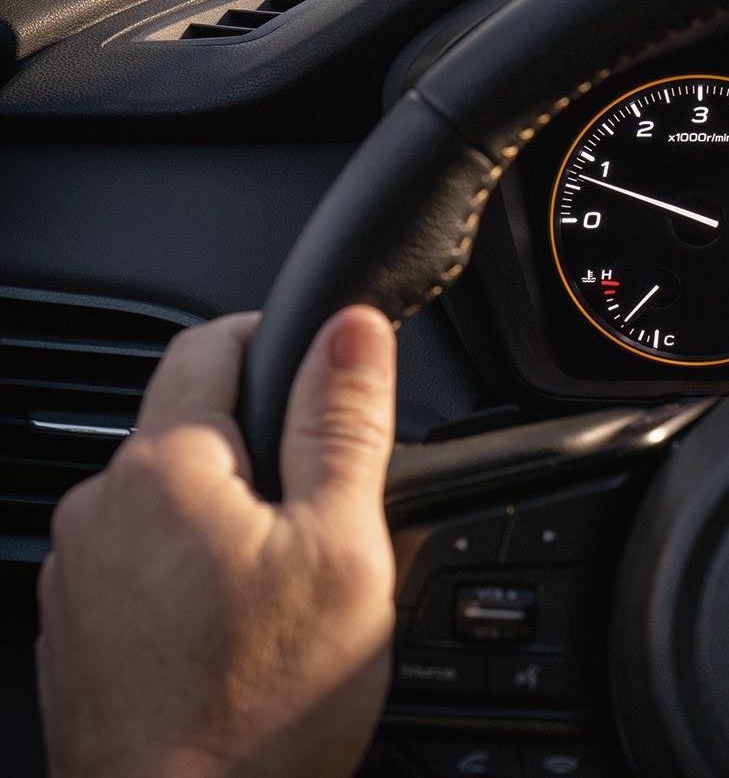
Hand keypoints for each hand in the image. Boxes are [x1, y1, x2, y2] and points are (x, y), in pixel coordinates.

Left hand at [38, 308, 398, 777]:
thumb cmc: (264, 705)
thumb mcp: (342, 546)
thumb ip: (343, 424)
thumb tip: (351, 325)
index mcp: (163, 469)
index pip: (211, 343)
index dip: (282, 342)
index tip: (332, 377)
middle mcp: (98, 511)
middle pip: (191, 431)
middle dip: (264, 453)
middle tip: (333, 521)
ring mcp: (77, 579)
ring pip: (167, 507)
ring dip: (225, 522)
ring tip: (288, 596)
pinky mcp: (74, 639)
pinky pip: (141, 573)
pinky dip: (191, 583)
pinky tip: (239, 641)